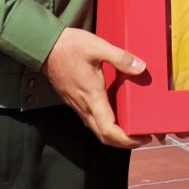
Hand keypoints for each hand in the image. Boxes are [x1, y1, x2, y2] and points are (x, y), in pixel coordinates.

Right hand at [43, 28, 150, 149]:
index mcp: (92, 97)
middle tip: (143, 136)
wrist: (44, 46)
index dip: (127, 140)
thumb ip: (120, 58)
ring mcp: (78, 105)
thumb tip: (141, 67)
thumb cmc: (69, 47)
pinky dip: (106, 125)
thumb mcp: (98, 47)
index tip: (143, 137)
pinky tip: (116, 114)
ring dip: (115, 135)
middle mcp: (84, 106)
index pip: (109, 130)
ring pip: (97, 129)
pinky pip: (92, 120)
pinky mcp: (75, 101)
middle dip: (124, 142)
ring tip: (133, 128)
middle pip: (104, 136)